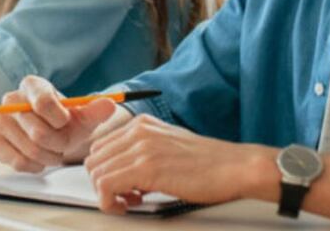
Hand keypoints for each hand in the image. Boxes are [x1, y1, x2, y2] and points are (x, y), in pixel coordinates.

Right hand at [0, 75, 125, 172]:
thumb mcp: (83, 115)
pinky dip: (34, 165)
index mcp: (32, 85)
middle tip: (63, 143)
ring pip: (30, 149)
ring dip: (49, 156)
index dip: (60, 119)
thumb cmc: (66, 122)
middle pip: (38, 132)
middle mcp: (11, 99)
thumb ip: (96, 109)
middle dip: (59, 143)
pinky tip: (40, 158)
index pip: (44, 103)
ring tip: (54, 150)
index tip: (66, 122)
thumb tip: (110, 104)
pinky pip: (17, 161)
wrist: (50, 133)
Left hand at [84, 114, 277, 212]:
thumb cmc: (208, 163)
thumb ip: (143, 152)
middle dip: (103, 183)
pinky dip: (111, 202)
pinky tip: (130, 205)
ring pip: (96, 173)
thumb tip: (123, 172)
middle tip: (125, 196)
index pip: (100, 147)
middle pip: (94, 160)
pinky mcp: (146, 168)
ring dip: (107, 194)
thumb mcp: (169, 146)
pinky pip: (106, 186)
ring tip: (131, 201)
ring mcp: (141, 148)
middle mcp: (138, 131)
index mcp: (142, 124)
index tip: (122, 186)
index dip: (106, 171)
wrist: (235, 167)